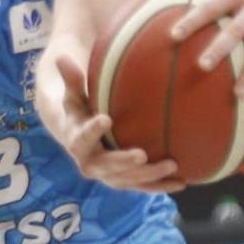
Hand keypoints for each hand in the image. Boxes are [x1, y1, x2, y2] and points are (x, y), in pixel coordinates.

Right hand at [34, 48, 183, 191]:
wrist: (79, 137)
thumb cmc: (80, 109)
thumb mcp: (74, 94)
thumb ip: (71, 79)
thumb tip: (62, 57)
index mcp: (77, 142)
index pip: (81, 139)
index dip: (92, 131)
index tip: (106, 118)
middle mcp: (90, 164)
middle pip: (107, 167)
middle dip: (124, 162)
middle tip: (142, 155)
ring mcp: (108, 176)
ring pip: (128, 180)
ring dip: (149, 176)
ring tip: (172, 165)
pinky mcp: (124, 181)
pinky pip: (141, 186)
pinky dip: (160, 186)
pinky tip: (181, 183)